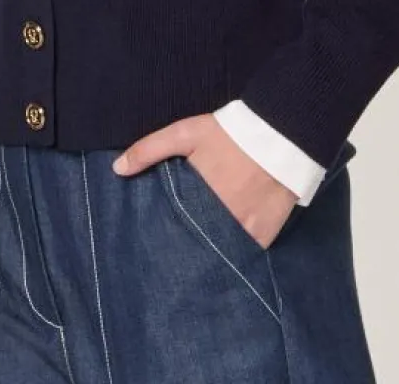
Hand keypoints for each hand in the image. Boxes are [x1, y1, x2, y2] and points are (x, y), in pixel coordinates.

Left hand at [112, 112, 297, 249]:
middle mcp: (220, 221)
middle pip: (194, 246)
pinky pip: (244, 255)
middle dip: (182, 252)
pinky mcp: (264, 237)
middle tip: (170, 259)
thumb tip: (117, 169)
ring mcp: (244, 233)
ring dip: (207, 256)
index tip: (151, 246)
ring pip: (218, 254)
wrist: (281, 135)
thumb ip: (149, 149)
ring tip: (194, 264)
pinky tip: (224, 259)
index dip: (161, 238)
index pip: (171, 229)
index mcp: (197, 198)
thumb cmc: (228, 134)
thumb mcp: (185, 134)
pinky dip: (234, 256)